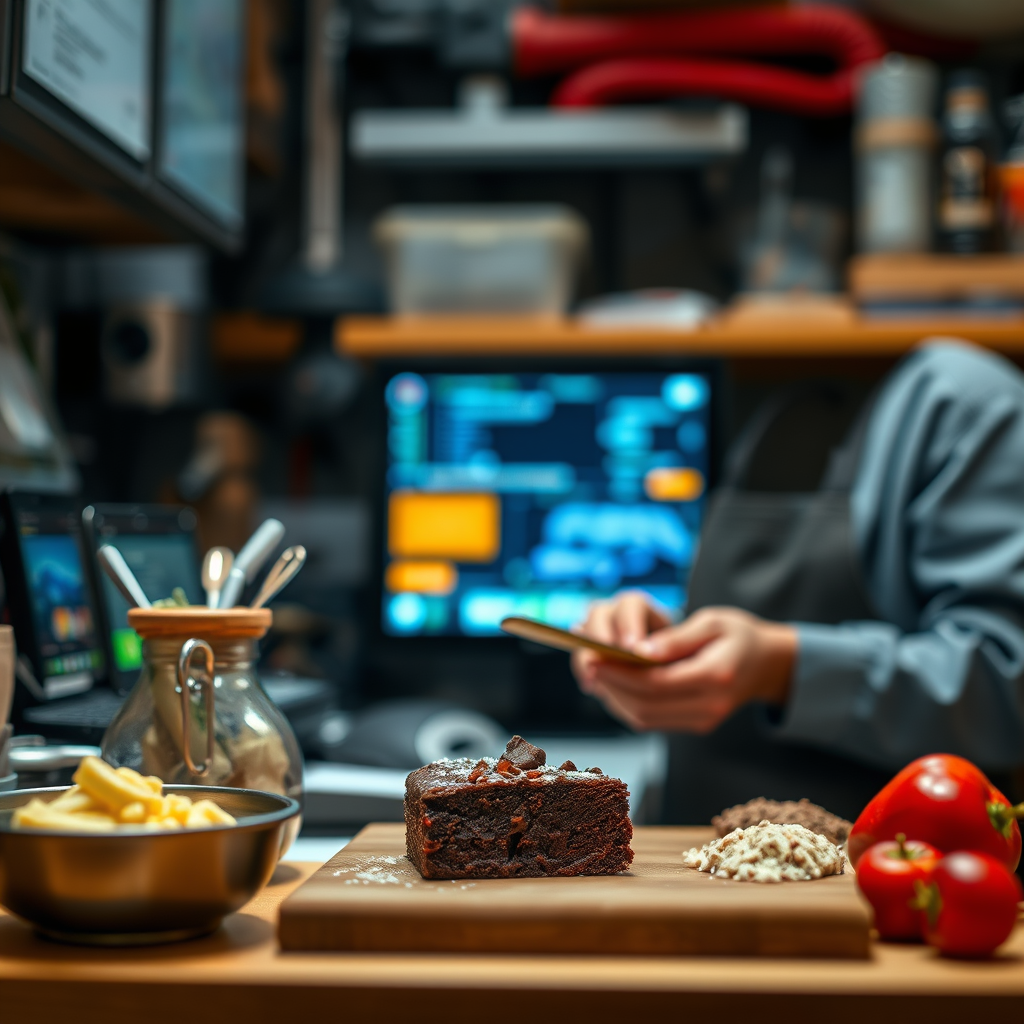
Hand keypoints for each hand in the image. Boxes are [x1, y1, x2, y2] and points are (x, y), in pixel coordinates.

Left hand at [571, 596, 796, 734]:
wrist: (768, 664)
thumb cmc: (739, 634)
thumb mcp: (712, 621)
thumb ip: (675, 638)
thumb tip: (638, 651)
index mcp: (716, 676)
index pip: (656, 683)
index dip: (621, 673)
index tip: (595, 656)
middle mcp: (710, 706)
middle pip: (646, 705)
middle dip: (612, 686)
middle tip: (589, 663)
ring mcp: (704, 720)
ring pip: (646, 718)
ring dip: (616, 697)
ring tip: (598, 672)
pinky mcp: (697, 725)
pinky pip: (654, 720)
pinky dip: (630, 703)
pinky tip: (616, 684)